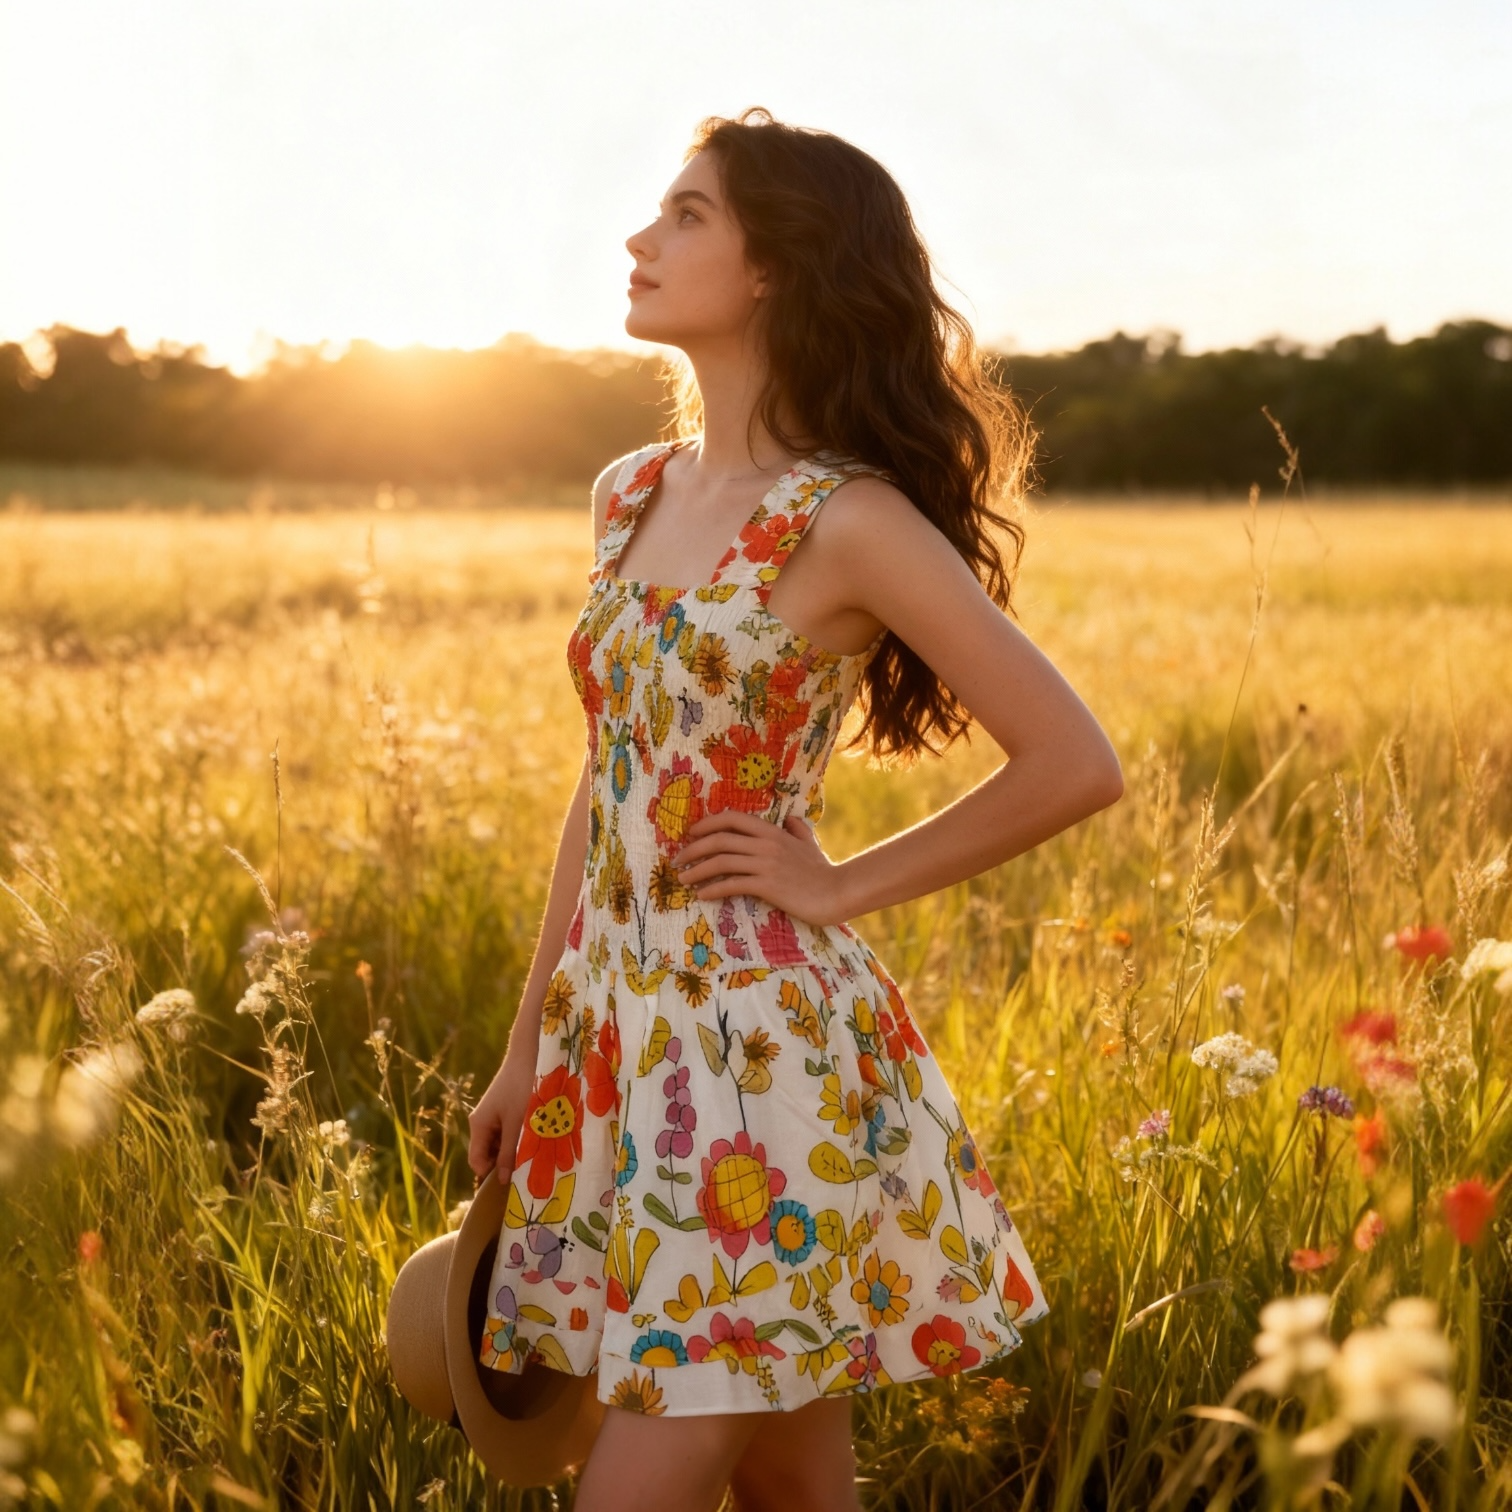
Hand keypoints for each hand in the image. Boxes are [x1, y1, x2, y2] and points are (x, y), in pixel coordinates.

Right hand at [467, 1049, 532, 1185]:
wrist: (530, 1054)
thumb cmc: (522, 1087)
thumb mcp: (517, 1123)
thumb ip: (509, 1152)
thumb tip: (502, 1181)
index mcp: (478, 1125)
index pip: (477, 1162)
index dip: (491, 1174)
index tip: (513, 1181)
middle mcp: (482, 1122)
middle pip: (489, 1154)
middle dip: (505, 1163)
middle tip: (528, 1167)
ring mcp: (494, 1115)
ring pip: (501, 1144)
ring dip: (515, 1150)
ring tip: (535, 1152)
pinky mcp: (506, 1109)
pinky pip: (508, 1132)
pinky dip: (519, 1137)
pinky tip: (535, 1137)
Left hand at [672, 810, 851, 926]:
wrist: (836, 892)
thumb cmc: (821, 870)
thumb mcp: (809, 843)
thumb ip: (798, 829)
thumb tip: (791, 819)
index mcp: (771, 831)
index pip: (731, 818)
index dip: (707, 824)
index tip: (691, 834)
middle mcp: (765, 843)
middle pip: (719, 840)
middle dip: (693, 849)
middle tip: (678, 860)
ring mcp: (765, 864)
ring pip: (721, 862)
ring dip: (696, 870)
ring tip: (683, 879)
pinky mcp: (767, 886)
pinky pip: (732, 885)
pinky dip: (713, 889)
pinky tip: (702, 894)